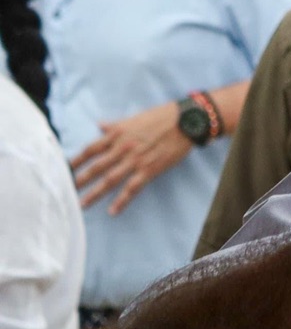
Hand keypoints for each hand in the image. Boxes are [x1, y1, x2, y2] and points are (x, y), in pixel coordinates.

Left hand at [72, 101, 196, 214]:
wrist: (185, 122)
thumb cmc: (161, 117)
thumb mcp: (134, 119)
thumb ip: (115, 125)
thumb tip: (100, 126)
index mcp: (117, 134)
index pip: (91, 149)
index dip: (77, 160)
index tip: (66, 169)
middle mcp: (122, 148)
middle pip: (96, 167)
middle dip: (81, 180)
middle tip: (67, 191)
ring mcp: (135, 160)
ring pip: (110, 180)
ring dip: (95, 193)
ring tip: (82, 204)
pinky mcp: (150, 169)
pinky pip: (132, 188)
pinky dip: (122, 200)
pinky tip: (113, 211)